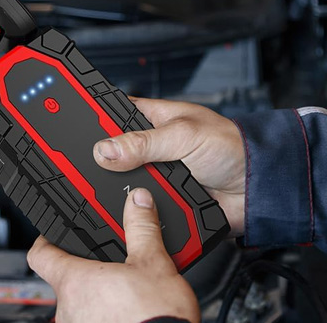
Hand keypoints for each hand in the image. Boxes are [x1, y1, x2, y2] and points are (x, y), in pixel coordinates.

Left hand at [28, 188, 199, 322]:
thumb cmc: (156, 318)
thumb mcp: (154, 263)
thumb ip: (141, 228)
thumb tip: (138, 201)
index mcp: (74, 281)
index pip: (40, 254)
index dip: (46, 239)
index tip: (53, 232)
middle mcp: (67, 308)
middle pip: (65, 279)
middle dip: (88, 271)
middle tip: (111, 264)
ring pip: (80, 304)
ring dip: (98, 296)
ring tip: (126, 291)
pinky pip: (91, 321)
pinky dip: (105, 315)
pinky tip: (128, 312)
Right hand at [93, 98, 245, 235]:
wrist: (256, 189)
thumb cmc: (231, 147)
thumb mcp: (184, 136)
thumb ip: (144, 142)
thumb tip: (106, 149)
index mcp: (150, 119)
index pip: (109, 114)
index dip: (90, 120)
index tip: (69, 129)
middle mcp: (147, 148)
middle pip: (109, 155)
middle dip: (102, 164)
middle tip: (92, 168)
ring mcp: (152, 176)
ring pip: (120, 184)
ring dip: (121, 190)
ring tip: (120, 190)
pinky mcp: (159, 202)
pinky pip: (137, 209)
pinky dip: (135, 211)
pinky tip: (133, 211)